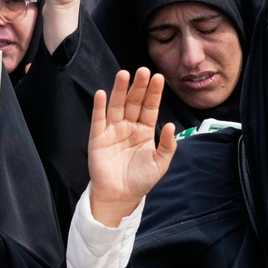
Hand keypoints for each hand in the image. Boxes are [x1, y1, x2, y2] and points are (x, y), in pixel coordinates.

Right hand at [87, 68, 176, 226]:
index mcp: (145, 131)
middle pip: (134, 102)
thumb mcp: (160, 163)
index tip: (159, 77)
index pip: (150, 107)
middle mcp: (129, 127)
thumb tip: (170, 125)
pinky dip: (100, 107)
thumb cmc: (141, 180)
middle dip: (139, 87)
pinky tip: (102, 94)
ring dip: (120, 90)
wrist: (120, 196)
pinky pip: (98, 120)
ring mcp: (112, 131)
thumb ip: (167, 145)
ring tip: (124, 74)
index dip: (154, 93)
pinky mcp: (98, 138)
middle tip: (143, 70)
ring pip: (117, 106)